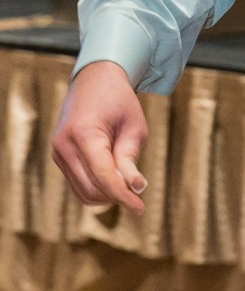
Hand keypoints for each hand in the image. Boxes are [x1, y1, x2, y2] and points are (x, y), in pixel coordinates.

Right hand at [51, 61, 148, 214]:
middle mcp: (64, 146)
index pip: (102, 175)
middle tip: (139, 194)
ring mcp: (58, 153)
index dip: (122, 195)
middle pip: (91, 188)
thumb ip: (130, 157)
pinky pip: (78, 184)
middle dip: (116, 196)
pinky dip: (97, 189)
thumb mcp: (134, 126)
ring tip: (128, 180)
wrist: (94, 81)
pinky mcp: (60, 158)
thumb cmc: (119, 101)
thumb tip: (135, 188)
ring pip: (83, 192)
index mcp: (83, 134)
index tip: (140, 209)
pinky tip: (115, 180)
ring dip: (107, 194)